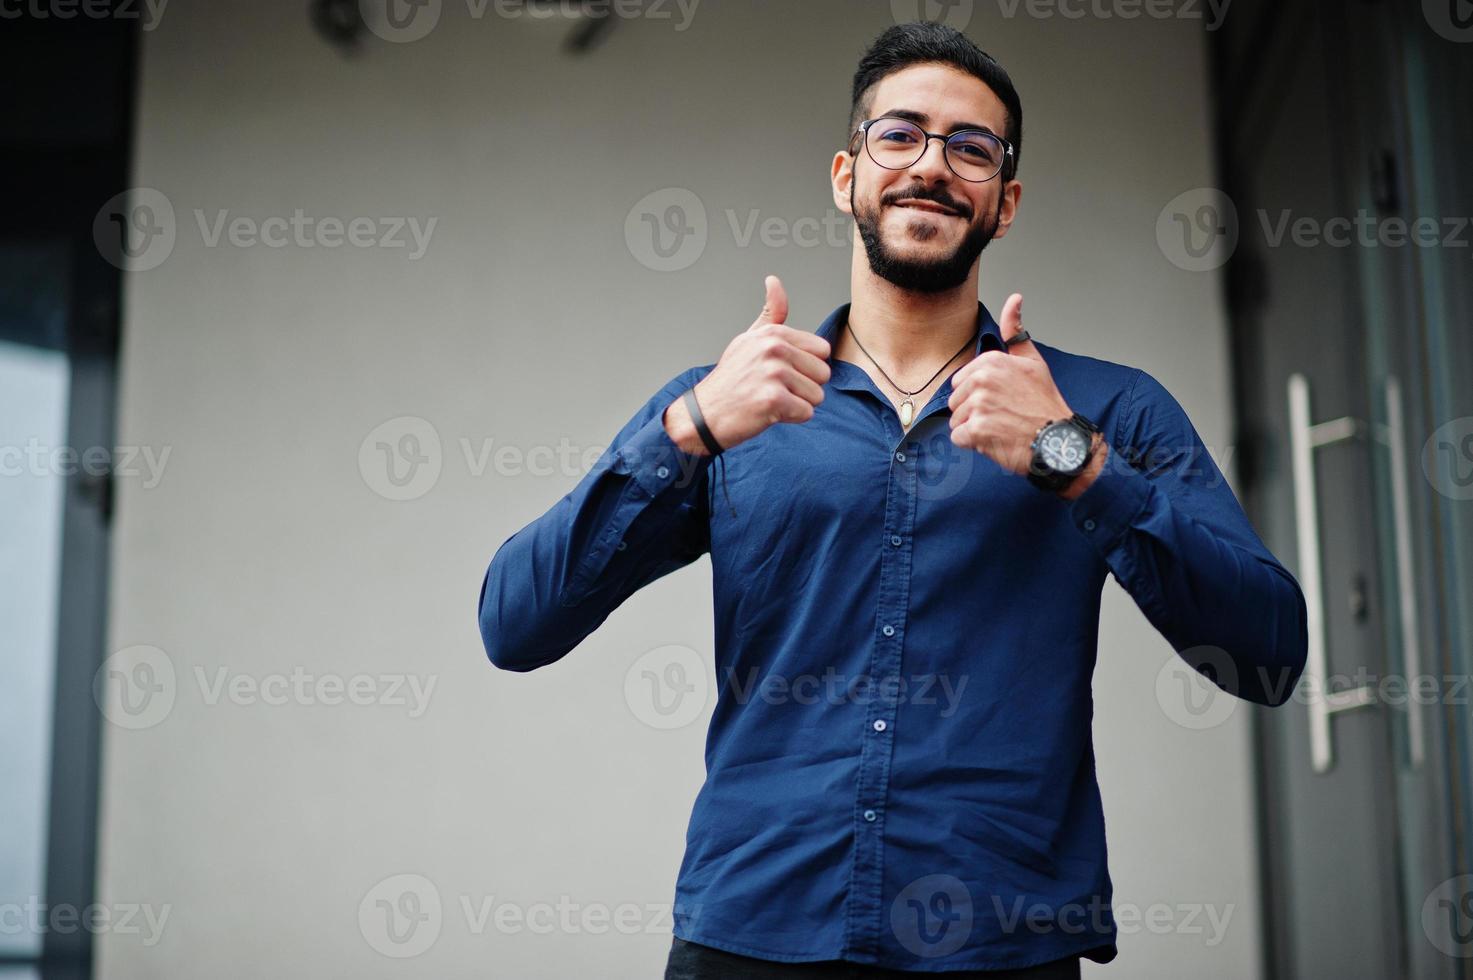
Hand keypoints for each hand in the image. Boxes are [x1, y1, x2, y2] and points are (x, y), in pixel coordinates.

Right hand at [664, 275, 831, 454]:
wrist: (705, 414)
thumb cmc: (731, 379)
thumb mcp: (748, 339)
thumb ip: (771, 314)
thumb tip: (774, 281)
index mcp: (773, 334)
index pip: (822, 350)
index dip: (807, 367)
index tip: (784, 373)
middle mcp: (774, 349)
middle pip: (823, 374)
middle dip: (805, 387)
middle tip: (776, 389)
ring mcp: (773, 374)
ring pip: (817, 396)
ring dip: (798, 404)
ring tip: (771, 400)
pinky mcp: (773, 400)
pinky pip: (806, 412)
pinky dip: (791, 418)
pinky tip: (769, 412)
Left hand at [947, 293, 1076, 477]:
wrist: (1057, 440)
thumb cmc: (1044, 403)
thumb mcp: (1031, 360)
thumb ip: (1015, 331)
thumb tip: (1014, 298)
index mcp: (991, 362)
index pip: (961, 382)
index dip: (978, 395)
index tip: (1001, 399)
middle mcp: (982, 380)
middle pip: (956, 401)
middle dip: (973, 412)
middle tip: (1002, 414)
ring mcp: (979, 405)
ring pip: (956, 420)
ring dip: (974, 428)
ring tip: (1001, 426)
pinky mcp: (977, 429)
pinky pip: (958, 438)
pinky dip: (974, 443)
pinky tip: (996, 438)